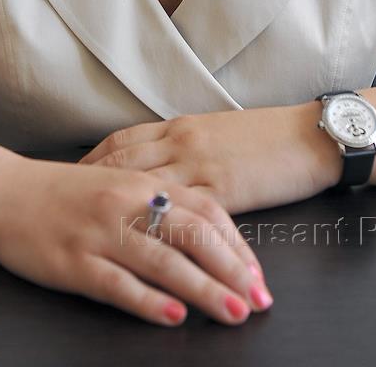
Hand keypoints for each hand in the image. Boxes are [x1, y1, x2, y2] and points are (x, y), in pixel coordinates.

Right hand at [0, 154, 273, 326]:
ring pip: (163, 261)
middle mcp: (125, 203)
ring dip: (204, 290)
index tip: (259, 276)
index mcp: (142, 183)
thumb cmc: (63, 193)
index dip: (237, 245)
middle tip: (259, 300)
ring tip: (233, 312)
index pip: (205, 212)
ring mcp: (99, 232)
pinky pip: (118, 284)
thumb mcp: (118, 186)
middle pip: (193, 234)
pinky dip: (150, 302)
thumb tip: (208, 237)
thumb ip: (159, 204)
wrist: (2, 191)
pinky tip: (173, 317)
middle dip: (232, 270)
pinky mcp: (73, 262)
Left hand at [77, 103, 341, 213]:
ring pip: (146, 189)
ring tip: (93, 232)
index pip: (125, 140)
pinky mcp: (223, 192)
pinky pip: (183, 215)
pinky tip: (144, 249)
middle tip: (67, 203)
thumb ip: (186, 144)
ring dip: (117, 211)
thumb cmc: (267, 135)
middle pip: (124, 162)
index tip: (74, 174)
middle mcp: (183, 143)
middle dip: (92, 184)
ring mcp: (201, 167)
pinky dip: (160, 232)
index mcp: (181, 126)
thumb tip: (159, 157)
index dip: (95, 158)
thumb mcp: (217, 131)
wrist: (308, 135)